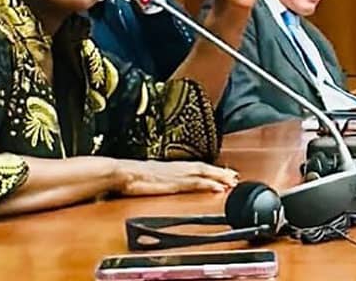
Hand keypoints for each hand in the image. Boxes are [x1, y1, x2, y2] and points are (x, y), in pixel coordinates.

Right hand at [115, 159, 238, 195]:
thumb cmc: (128, 176)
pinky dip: (209, 185)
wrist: (120, 173)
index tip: (222, 173)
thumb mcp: (146, 178)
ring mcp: (177, 174)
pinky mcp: (175, 182)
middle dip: (220, 172)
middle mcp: (177, 168)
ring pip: (204, 174)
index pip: (195, 167)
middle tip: (234, 177)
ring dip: (219, 177)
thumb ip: (156, 180)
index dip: (210, 170)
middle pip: (204, 168)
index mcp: (170, 167)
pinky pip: (197, 183)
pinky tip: (219, 189)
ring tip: (232, 181)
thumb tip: (157, 183)